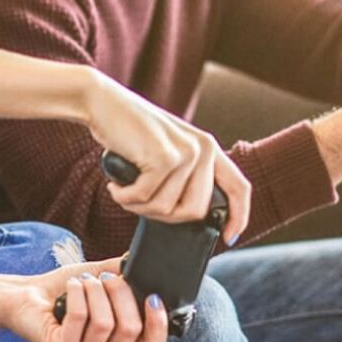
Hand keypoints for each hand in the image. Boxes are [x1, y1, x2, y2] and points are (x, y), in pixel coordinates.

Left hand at [9, 259, 167, 341]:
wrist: (28, 295)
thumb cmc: (66, 290)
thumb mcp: (102, 280)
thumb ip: (126, 276)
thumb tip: (143, 262)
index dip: (158, 322)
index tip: (152, 295)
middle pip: (131, 329)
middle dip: (120, 293)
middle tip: (105, 278)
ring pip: (105, 323)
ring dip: (95, 291)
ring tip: (83, 281)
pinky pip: (80, 317)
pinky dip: (78, 292)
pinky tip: (72, 285)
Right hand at [83, 71, 250, 244]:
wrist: (102, 102)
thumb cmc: (129, 133)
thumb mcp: (167, 152)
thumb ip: (184, 177)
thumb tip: (191, 217)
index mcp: (208, 147)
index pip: (239, 187)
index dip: (239, 217)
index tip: (230, 238)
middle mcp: (203, 148)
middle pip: (196, 211)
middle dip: (164, 217)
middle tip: (140, 203)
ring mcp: (185, 152)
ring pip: (167, 209)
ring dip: (139, 207)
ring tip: (125, 188)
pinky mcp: (163, 157)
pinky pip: (145, 198)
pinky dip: (125, 197)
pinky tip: (115, 184)